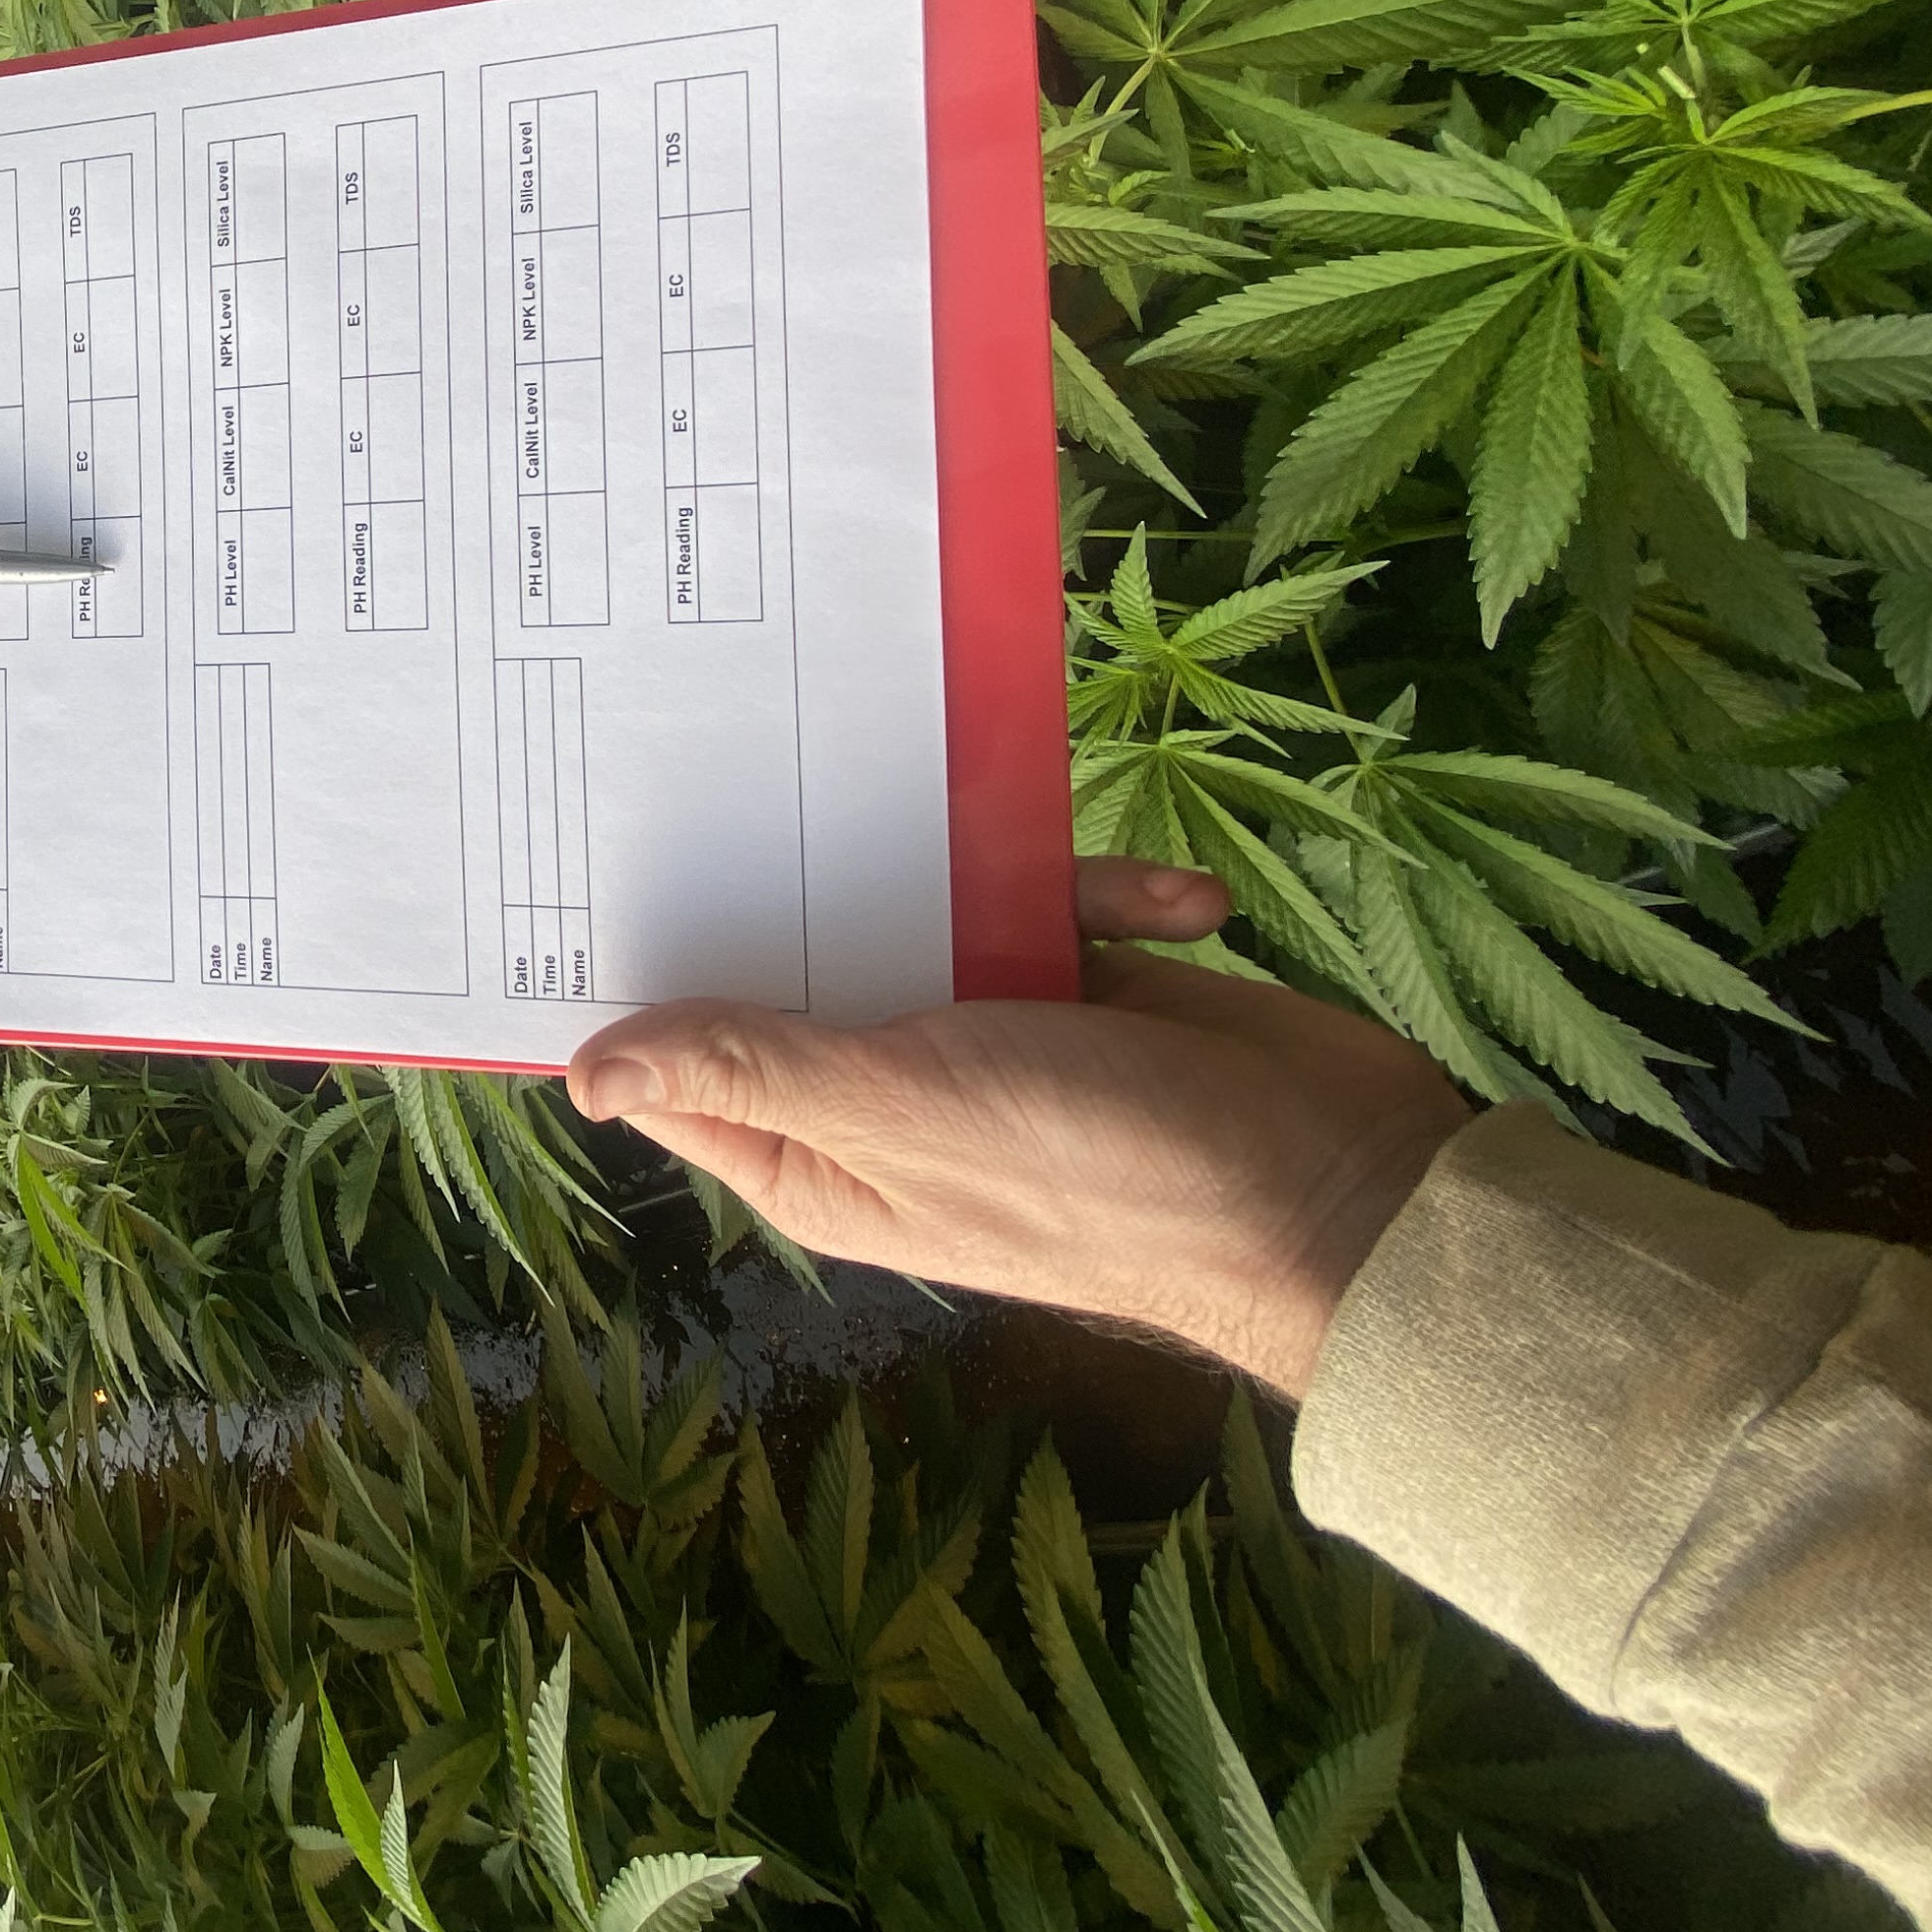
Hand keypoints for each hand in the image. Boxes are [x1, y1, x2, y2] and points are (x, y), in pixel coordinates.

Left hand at [565, 863, 1471, 1394]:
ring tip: (977, 790)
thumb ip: (757, 1070)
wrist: (1345, 1190)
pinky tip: (1171, 909)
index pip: (687, 1063)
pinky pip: (1056, 899)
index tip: (585, 860)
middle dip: (793, 866)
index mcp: (820, 1152)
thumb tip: (588, 1076)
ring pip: (925, 904)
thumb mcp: (905, 1111)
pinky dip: (1111, 892)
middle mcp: (891, 1093)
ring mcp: (991, 1032)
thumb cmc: (1108, 1171)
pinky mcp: (1086, 983)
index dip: (636, 977)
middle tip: (753, 741)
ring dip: (966, 858)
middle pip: (799, 955)